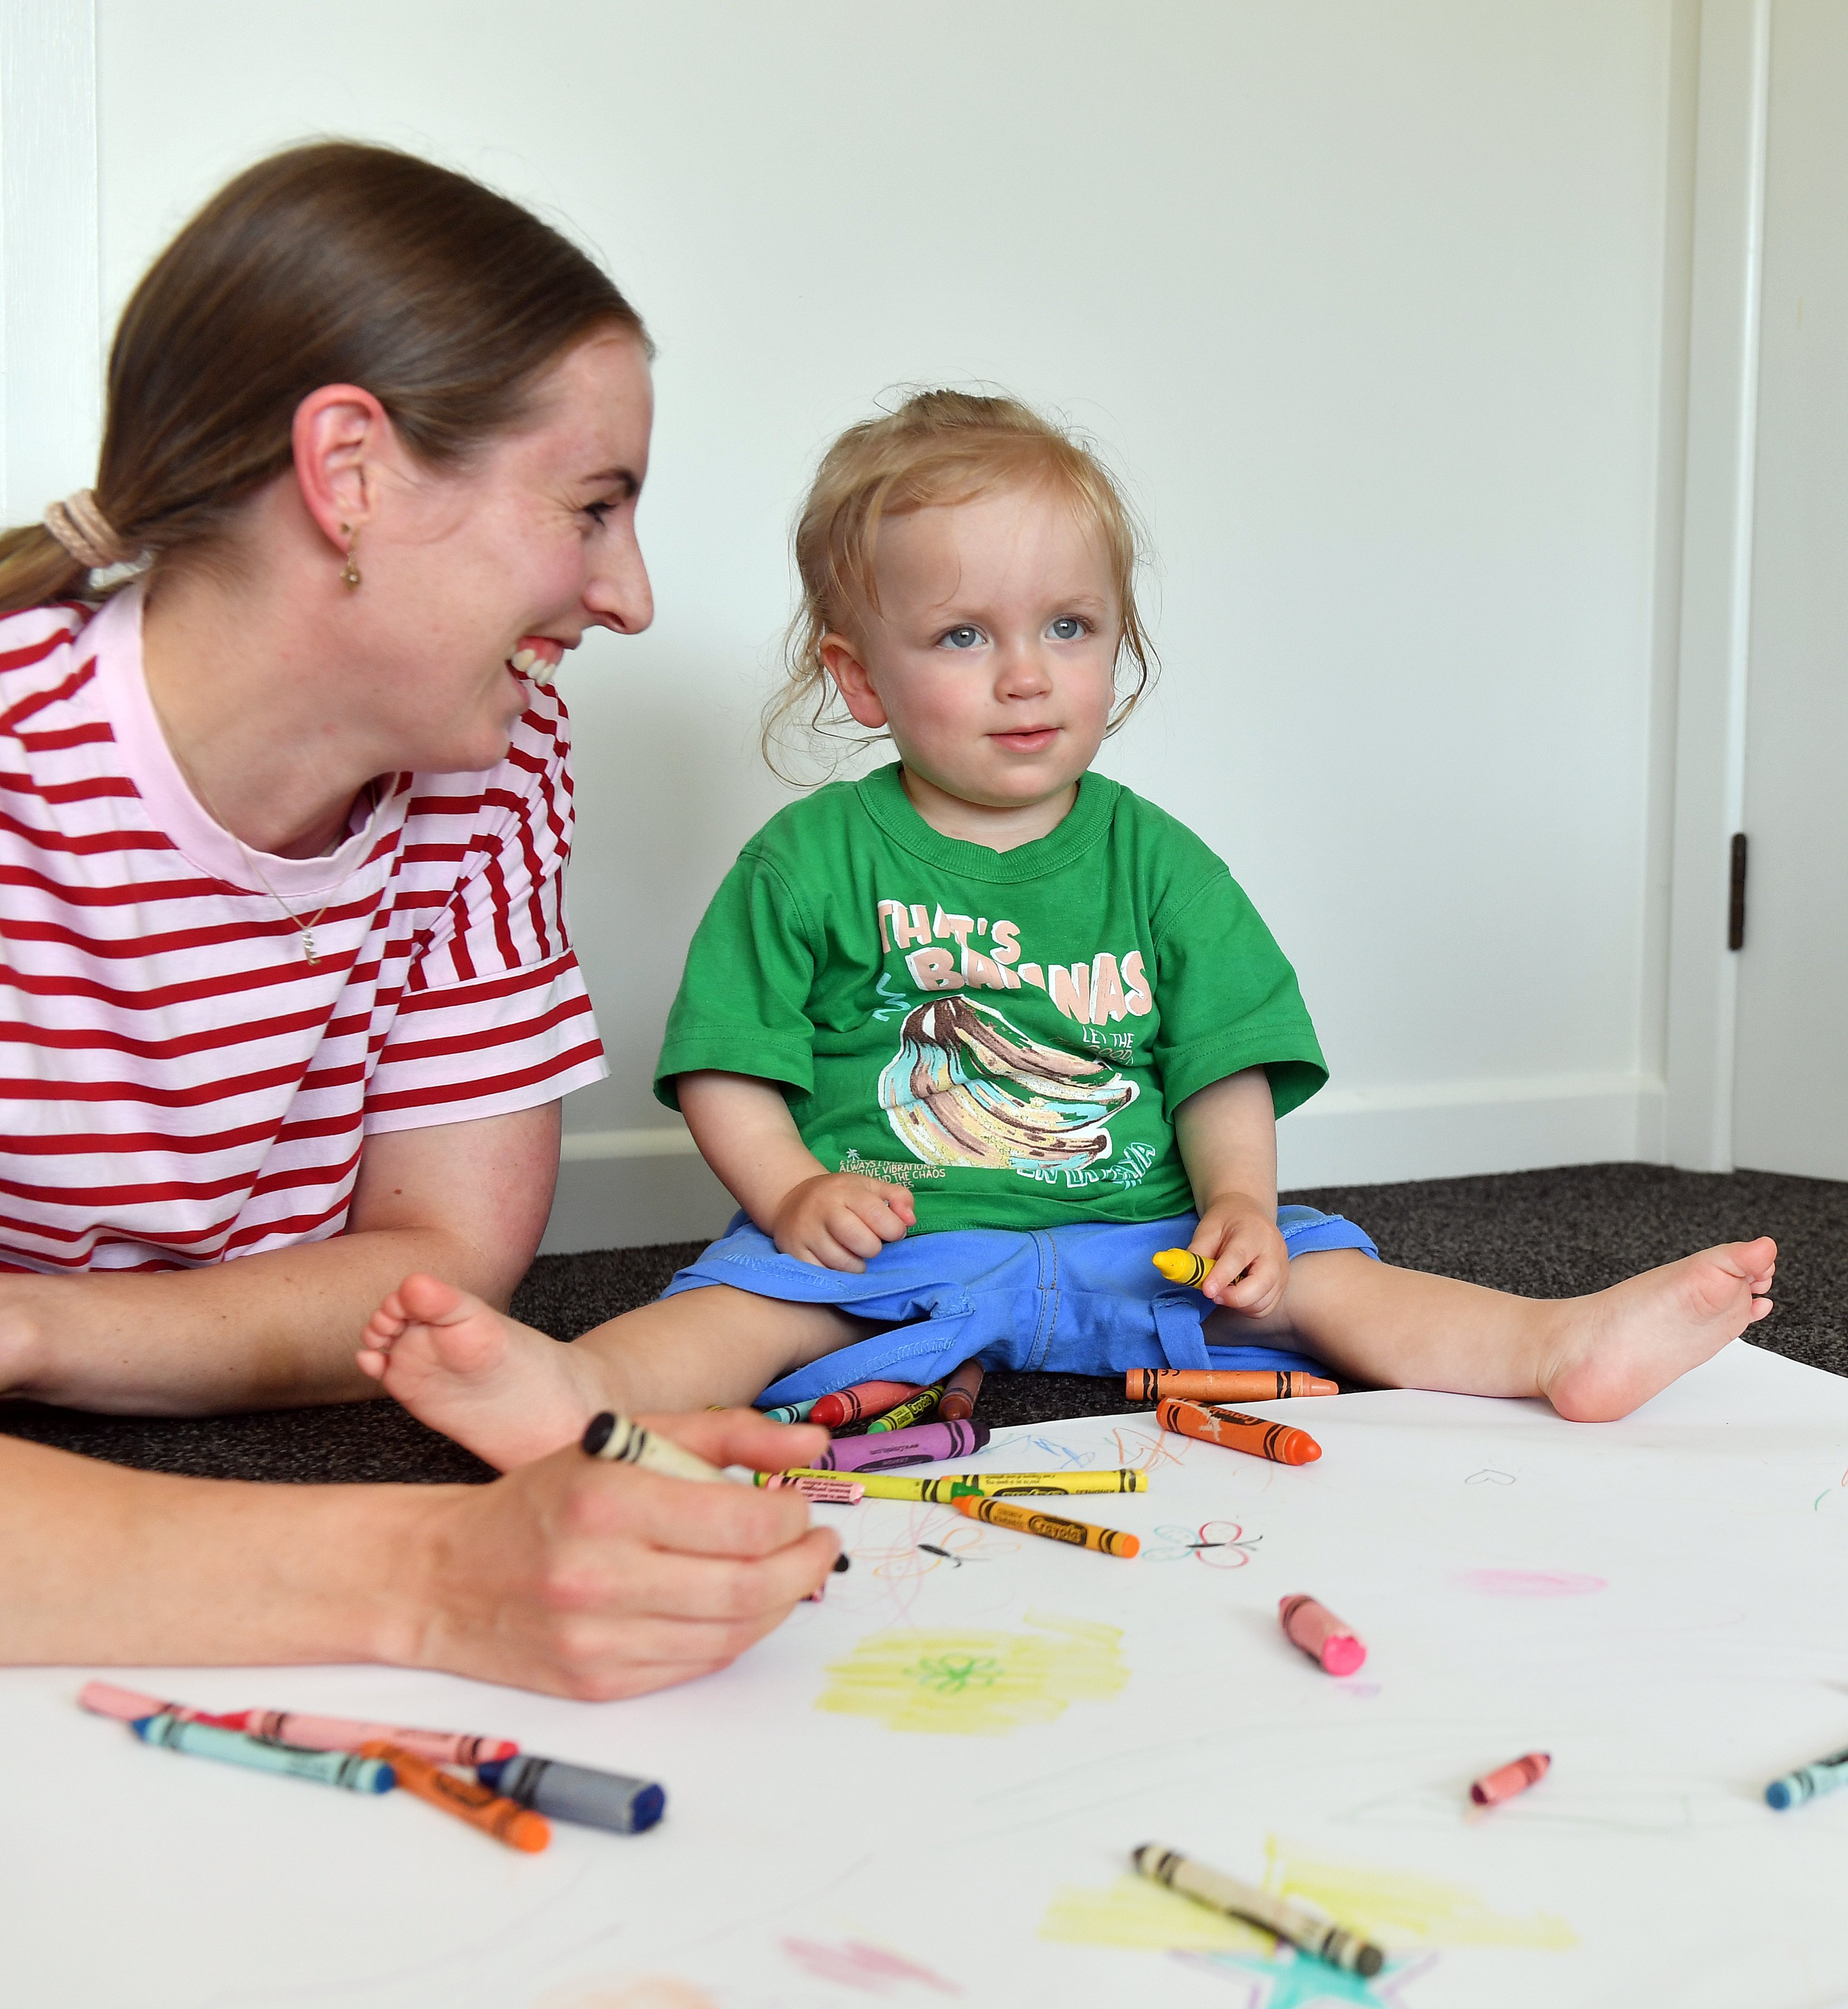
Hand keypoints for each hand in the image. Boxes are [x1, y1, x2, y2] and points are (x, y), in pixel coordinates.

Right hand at [399, 1410, 841, 1699]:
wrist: (445, 1576)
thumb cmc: (545, 1498)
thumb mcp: (624, 1438)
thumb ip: (726, 1434)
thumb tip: (813, 1445)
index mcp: (608, 1500)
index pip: (743, 1524)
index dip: (794, 1519)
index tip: (802, 1507)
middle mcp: (599, 1575)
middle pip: (748, 1587)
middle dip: (805, 1567)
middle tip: (818, 1546)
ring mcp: (597, 1641)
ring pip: (731, 1634)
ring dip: (778, 1604)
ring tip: (787, 1573)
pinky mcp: (597, 1685)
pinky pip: (696, 1665)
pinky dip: (732, 1635)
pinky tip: (735, 1605)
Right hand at [769, 1172, 914, 1269]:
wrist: (791, 1199)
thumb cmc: (840, 1196)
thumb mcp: (870, 1187)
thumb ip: (899, 1198)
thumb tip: (910, 1221)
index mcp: (846, 1190)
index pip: (878, 1215)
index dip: (893, 1230)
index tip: (892, 1231)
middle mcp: (823, 1209)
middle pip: (861, 1242)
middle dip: (873, 1248)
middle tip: (869, 1243)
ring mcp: (806, 1232)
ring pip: (843, 1264)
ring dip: (856, 1265)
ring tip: (853, 1252)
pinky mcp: (794, 1253)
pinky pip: (824, 1275)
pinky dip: (836, 1273)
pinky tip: (837, 1261)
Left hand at [1189, 1193, 1288, 1318]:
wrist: (1248, 1215)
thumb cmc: (1226, 1222)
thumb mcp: (1207, 1229)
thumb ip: (1195, 1254)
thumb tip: (1179, 1278)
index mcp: (1254, 1233)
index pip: (1239, 1258)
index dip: (1222, 1277)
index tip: (1206, 1290)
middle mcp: (1274, 1253)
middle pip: (1260, 1285)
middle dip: (1233, 1298)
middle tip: (1211, 1292)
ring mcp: (1282, 1271)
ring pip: (1262, 1303)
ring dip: (1238, 1305)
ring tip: (1222, 1289)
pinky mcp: (1282, 1285)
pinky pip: (1265, 1308)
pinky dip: (1247, 1308)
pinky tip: (1235, 1293)